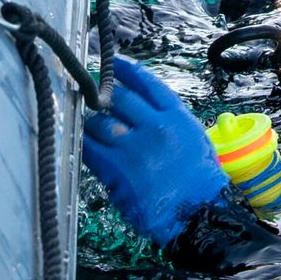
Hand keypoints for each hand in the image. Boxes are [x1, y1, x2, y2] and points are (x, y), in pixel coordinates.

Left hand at [82, 56, 226, 245]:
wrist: (197, 216)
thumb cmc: (200, 182)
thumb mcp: (194, 140)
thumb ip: (168, 121)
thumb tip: (140, 110)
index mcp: (177, 118)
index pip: (146, 82)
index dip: (125, 69)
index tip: (112, 63)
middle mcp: (155, 127)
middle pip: (118, 98)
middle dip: (101, 93)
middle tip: (89, 91)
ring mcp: (134, 148)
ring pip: (99, 122)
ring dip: (91, 122)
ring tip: (87, 123)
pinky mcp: (116, 170)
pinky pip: (89, 149)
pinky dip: (83, 143)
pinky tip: (80, 141)